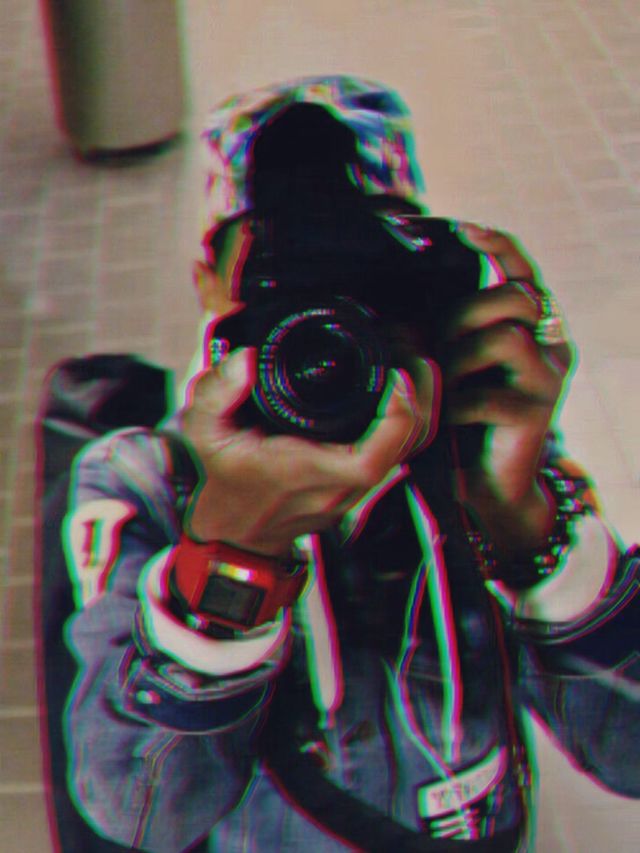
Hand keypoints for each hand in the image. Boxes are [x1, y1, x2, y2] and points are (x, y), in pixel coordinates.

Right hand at [181, 348, 434, 556]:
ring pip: (408, 453)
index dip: (396, 418)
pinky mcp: (359, 486)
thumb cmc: (227, 481)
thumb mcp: (205, 433)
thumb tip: (247, 361)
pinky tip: (404, 395)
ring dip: (420, 411)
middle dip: (419, 402)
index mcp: (306, 471)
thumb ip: (216, 393)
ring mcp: (354, 489)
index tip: (393, 378)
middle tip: (410, 359)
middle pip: (404, 450)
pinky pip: (398, 455)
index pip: (371, 459)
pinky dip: (408, 424)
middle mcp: (338, 485)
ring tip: (415, 370)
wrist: (237, 532)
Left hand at [444, 223, 574, 555]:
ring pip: (506, 335)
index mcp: (530, 328)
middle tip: (437, 345)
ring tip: (443, 385)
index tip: (465, 230)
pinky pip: (490, 393)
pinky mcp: (537, 414)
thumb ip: (442, 334)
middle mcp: (548, 346)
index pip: (522, 271)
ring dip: (460, 356)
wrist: (482, 488)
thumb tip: (402, 301)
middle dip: (464, 312)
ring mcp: (547, 379)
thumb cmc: (459, 422)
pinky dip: (458, 404)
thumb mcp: (449, 369)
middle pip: (514, 296)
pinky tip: (448, 419)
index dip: (498, 247)